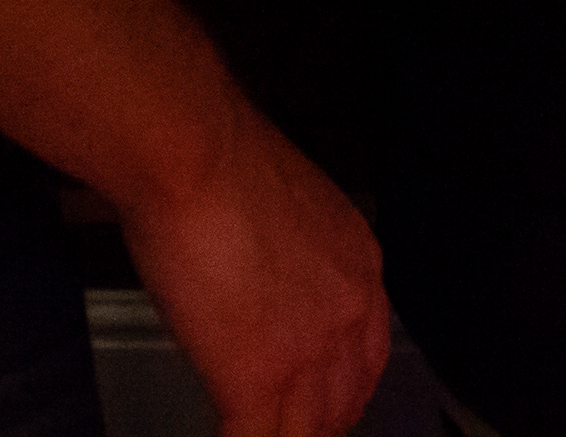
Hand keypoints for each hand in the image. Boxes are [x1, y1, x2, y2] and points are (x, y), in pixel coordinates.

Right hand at [121, 91, 390, 436]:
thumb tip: (262, 285)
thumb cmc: (220, 165)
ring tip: (254, 435)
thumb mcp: (284, 213)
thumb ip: (288, 262)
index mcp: (359, 266)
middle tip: (287, 431)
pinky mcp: (259, 378)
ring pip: (308, 431)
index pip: (367, 354)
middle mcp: (350, 312)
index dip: (342, 391)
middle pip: (345, 402)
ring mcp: (310, 350)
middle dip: (316, 426)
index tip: (322, 407)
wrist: (197, 157)